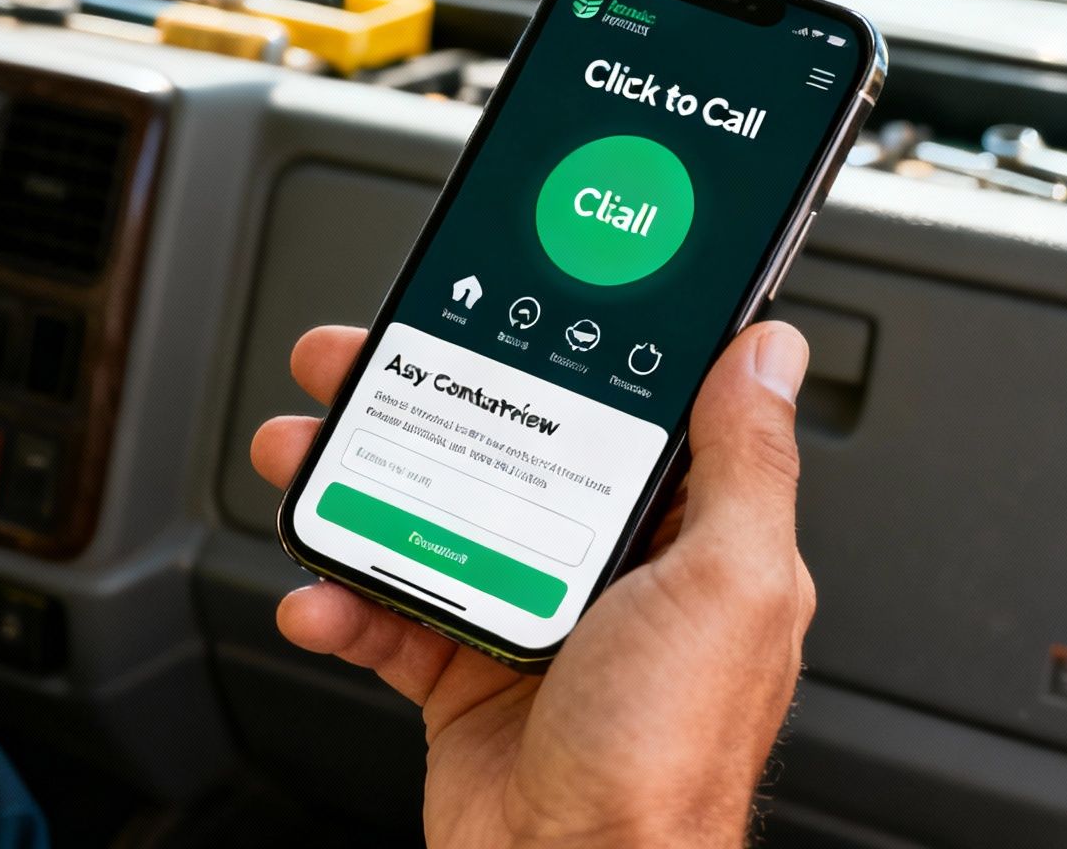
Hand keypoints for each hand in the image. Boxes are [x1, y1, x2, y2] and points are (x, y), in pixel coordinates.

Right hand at [251, 322, 816, 848]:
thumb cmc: (665, 759)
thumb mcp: (729, 586)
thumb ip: (746, 465)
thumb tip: (767, 353)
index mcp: (684, 540)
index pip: (613, 413)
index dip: (547, 353)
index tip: (489, 307)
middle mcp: (607, 574)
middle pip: (501, 453)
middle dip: (415, 405)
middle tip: (351, 368)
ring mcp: (529, 624)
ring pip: (428, 518)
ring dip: (353, 484)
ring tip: (299, 458)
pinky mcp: (463, 678)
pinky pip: (388, 616)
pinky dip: (342, 601)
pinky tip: (320, 594)